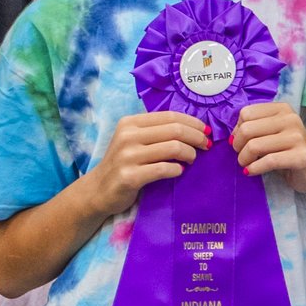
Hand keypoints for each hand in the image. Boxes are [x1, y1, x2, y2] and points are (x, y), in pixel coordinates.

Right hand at [84, 111, 205, 215]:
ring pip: (174, 148)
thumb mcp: (135, 140)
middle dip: (197, 137)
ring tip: (191, 160)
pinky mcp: (130, 176)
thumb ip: (157, 131)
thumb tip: (195, 128)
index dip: (193, 122)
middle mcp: (127, 136)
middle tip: (206, 146)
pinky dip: (177, 169)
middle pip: (175, 130)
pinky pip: (165, 169)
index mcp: (130, 123)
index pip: (170, 116)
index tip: (206, 131)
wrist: (99, 190)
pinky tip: (179, 171)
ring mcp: (127, 156)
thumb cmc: (125, 163)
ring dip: (190, 154)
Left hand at [231, 100, 305, 194]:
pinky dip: (254, 168)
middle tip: (242, 155)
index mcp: (282, 109)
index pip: (246, 113)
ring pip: (254, 146)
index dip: (237, 130)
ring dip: (244, 159)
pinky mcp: (301, 156)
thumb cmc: (285, 149)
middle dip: (238, 146)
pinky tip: (251, 171)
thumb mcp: (270, 132)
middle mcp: (291, 119)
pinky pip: (268, 161)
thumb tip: (232, 136)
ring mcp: (297, 137)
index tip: (242, 141)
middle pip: (247, 129)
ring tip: (246, 164)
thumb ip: (253, 127)